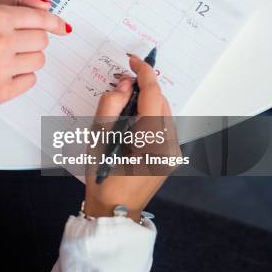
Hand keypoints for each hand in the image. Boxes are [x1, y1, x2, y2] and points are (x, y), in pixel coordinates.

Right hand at [0, 0, 70, 108]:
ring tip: (3, 58)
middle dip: (31, 40)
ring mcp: (1, 68)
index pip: (40, 18)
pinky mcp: (2, 91)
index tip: (62, 27)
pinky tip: (1, 72)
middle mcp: (0, 42)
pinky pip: (31, 81)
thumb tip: (47, 5)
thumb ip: (15, 0)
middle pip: (43, 40)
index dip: (54, 22)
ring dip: (27, 59)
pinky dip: (20, 77)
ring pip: (39, 60)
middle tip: (11, 43)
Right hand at [85, 54, 177, 221]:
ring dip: (145, 103)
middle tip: (121, 87)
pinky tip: (131, 125)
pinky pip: (162, 126)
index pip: (153, 95)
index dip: (144, 73)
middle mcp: (169, 145)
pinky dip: (148, 117)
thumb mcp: (98, 138)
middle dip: (143, 89)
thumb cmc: (102, 177)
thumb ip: (110, 104)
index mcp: (151, 141)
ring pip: (163, 113)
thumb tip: (125, 85)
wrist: (114, 212)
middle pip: (160, 102)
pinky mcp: (171, 156)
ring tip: (123, 108)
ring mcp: (173, 152)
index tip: (134, 60)